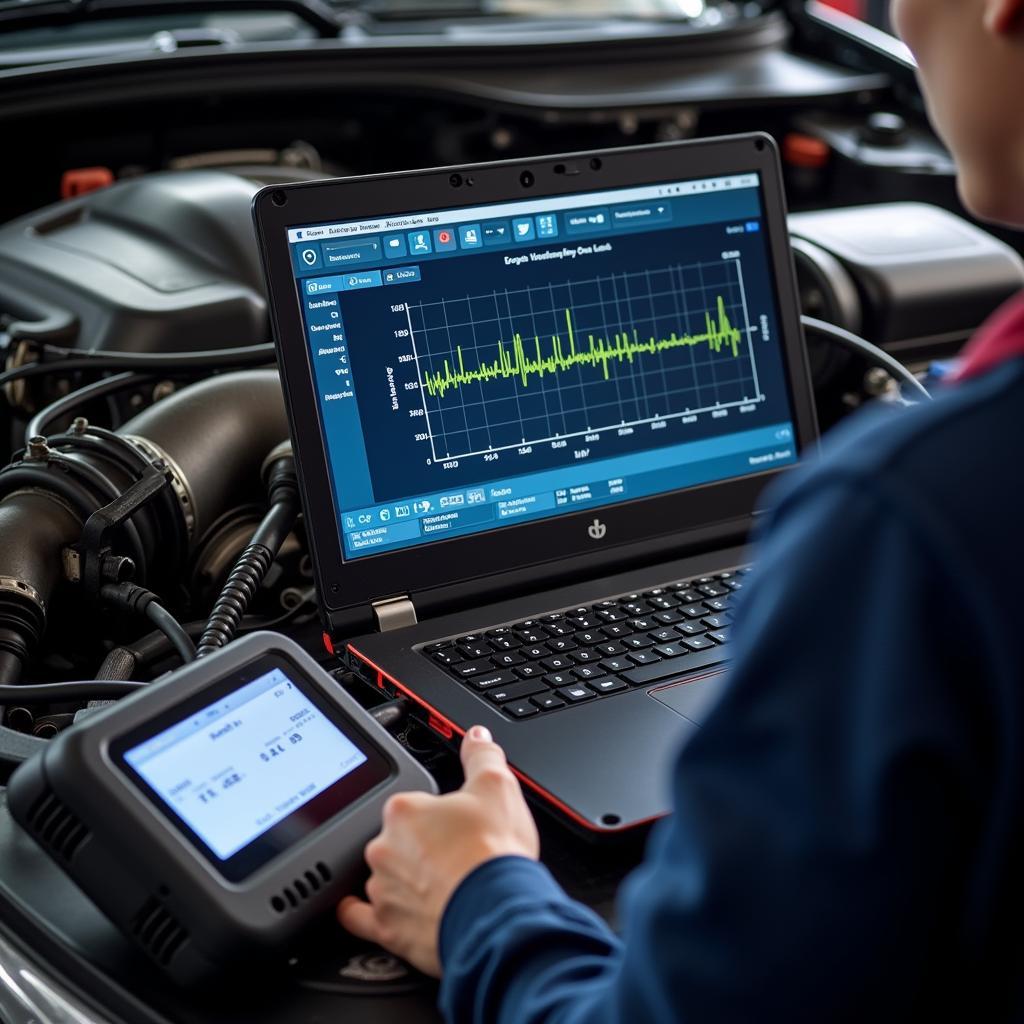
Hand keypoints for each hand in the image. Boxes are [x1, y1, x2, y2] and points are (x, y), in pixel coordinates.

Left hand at [338, 725, 539, 976]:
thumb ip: (482, 756)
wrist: (498, 912)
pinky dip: (359, 912)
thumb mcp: (497, 787)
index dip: (436, 815)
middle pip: (396, 840)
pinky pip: (357, 916)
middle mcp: (384, 847)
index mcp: (403, 810)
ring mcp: (382, 887)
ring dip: (403, 877)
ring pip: (384, 875)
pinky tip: (365, 907)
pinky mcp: (386, 926)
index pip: (411, 804)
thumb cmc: (494, 855)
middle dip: (420, 846)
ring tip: (437, 884)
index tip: (452, 823)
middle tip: (452, 854)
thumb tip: (476, 737)